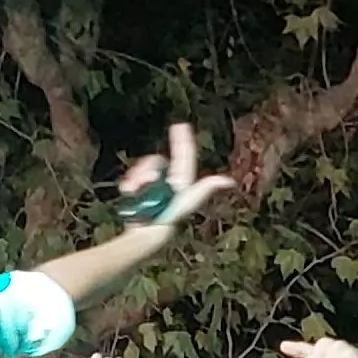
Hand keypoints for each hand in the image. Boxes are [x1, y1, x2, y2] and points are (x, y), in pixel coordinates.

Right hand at [112, 124, 233, 229]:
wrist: (149, 231)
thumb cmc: (170, 215)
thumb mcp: (190, 199)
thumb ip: (206, 187)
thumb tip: (229, 181)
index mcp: (180, 180)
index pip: (183, 156)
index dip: (183, 141)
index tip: (180, 125)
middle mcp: (167, 181)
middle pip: (156, 161)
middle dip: (148, 167)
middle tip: (147, 179)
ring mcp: (151, 186)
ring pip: (142, 169)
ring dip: (137, 176)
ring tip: (135, 189)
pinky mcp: (137, 192)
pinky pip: (131, 178)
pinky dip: (129, 183)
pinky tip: (129, 190)